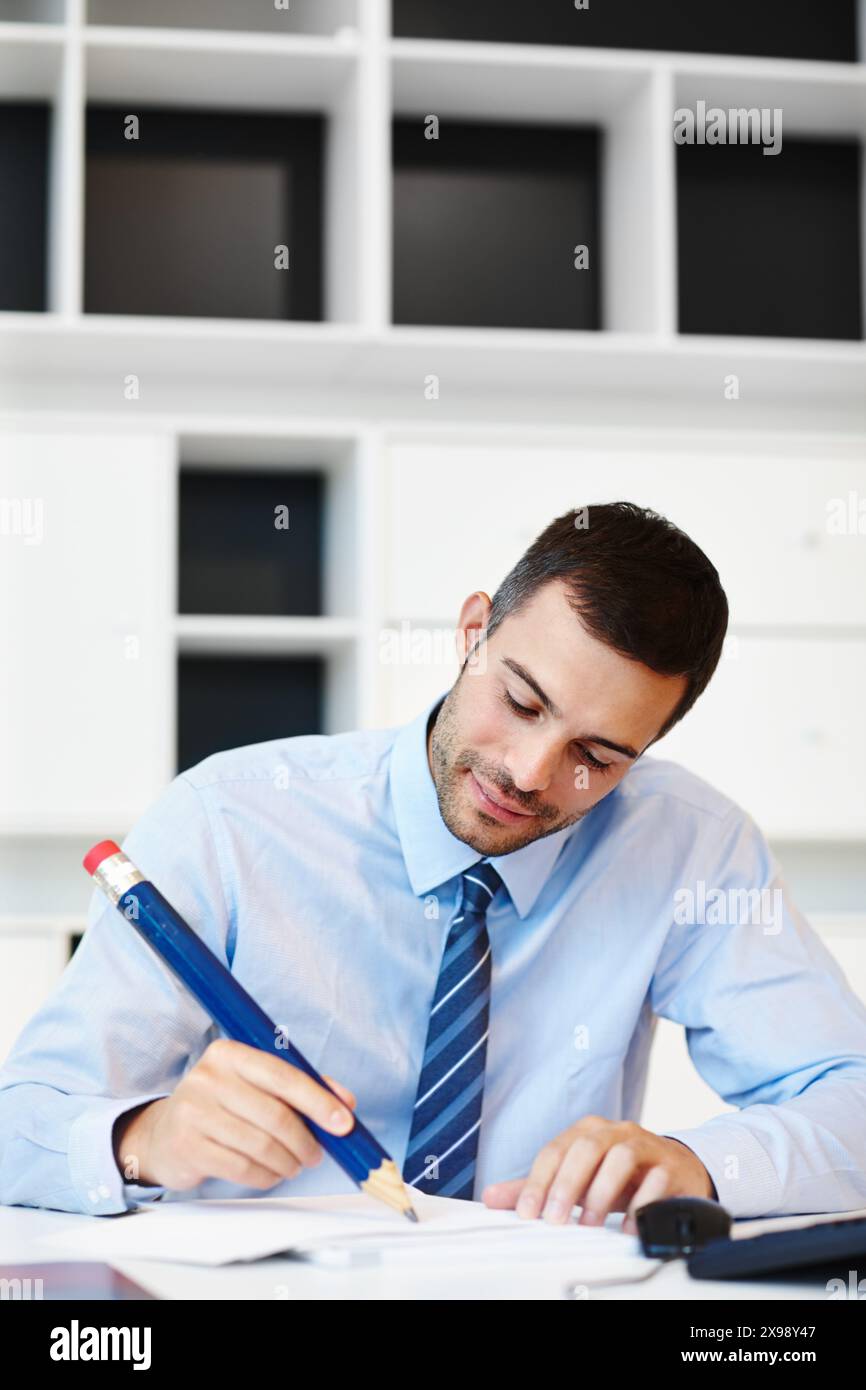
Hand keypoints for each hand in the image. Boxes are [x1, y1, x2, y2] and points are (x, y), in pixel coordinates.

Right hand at [112, 1038, 356, 1191]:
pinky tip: (271, 1174)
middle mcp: (208, 1077)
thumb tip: (346, 1101)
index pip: (284, 1076)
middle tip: (316, 1155)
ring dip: (287, 1162)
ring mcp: (194, 1111)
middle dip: (305, 1141)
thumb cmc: (222, 1106)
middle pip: (275, 1115)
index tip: (344, 1123)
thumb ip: (301, 1088)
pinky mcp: (187, 1146)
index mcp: (230, 1053)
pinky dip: (266, 1176)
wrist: (163, 1134)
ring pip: (261, 1145)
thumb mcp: (256, 1086)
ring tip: (293, 1166)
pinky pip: (242, 1168)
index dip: (319, 1101)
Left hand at [482, 1116, 715, 1233]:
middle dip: (567, 1185)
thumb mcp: (578, 1178)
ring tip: (590, 1224)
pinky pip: (657, 1179)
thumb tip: (491, 1197)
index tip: (527, 1213)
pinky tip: (628, 1227)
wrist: (676, 1171)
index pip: (555, 1150)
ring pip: (621, 1157)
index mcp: (587, 1131)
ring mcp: (646, 1146)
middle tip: (556, 1220)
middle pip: (586, 1148)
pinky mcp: (671, 1166)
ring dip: (602, 1193)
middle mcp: (616, 1132)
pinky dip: (641, 1204)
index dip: (538, 1181)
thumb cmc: (620, 1176)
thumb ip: (538, 1186)